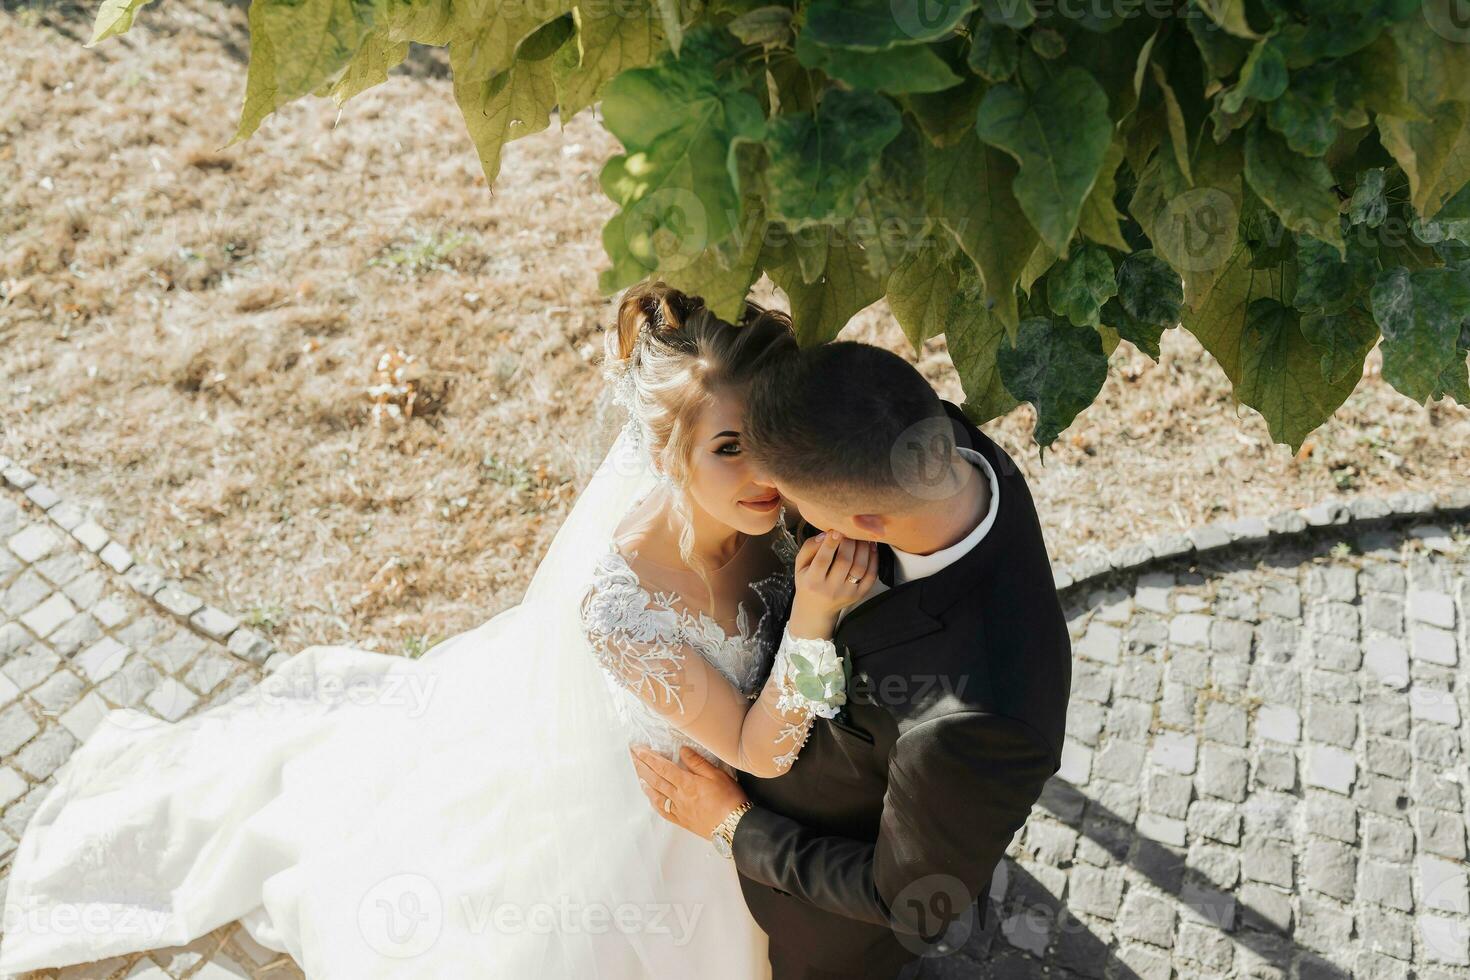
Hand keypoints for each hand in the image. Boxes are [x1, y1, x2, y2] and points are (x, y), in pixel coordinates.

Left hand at [630, 744, 748, 839]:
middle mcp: (679, 797)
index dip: (648, 757)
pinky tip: (651, 797)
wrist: (734, 827)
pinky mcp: (683, 821)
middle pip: (655, 779)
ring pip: (656, 794)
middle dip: (642, 766)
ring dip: (645, 783)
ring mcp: (679, 810)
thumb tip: (682, 750)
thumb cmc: (729, 799)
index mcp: (687, 783)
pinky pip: (664, 810)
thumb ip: (697, 762)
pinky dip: (655, 802)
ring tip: (637, 773)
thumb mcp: (717, 774)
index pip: (662, 767)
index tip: (638, 749)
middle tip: (631, 756)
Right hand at [788, 530, 878, 638]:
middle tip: (850, 530)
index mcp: (812, 581)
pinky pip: (871, 575)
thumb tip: (826, 534)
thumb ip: (809, 547)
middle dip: (849, 542)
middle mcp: (830, 589)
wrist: (816, 609)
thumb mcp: (800, 565)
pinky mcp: (860, 595)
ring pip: (860, 567)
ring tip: (861, 536)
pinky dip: (874, 559)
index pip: (822, 560)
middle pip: (844, 561)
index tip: (836, 529)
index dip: (831, 543)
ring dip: (863, 548)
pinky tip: (870, 547)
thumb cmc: (807, 580)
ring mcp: (847, 593)